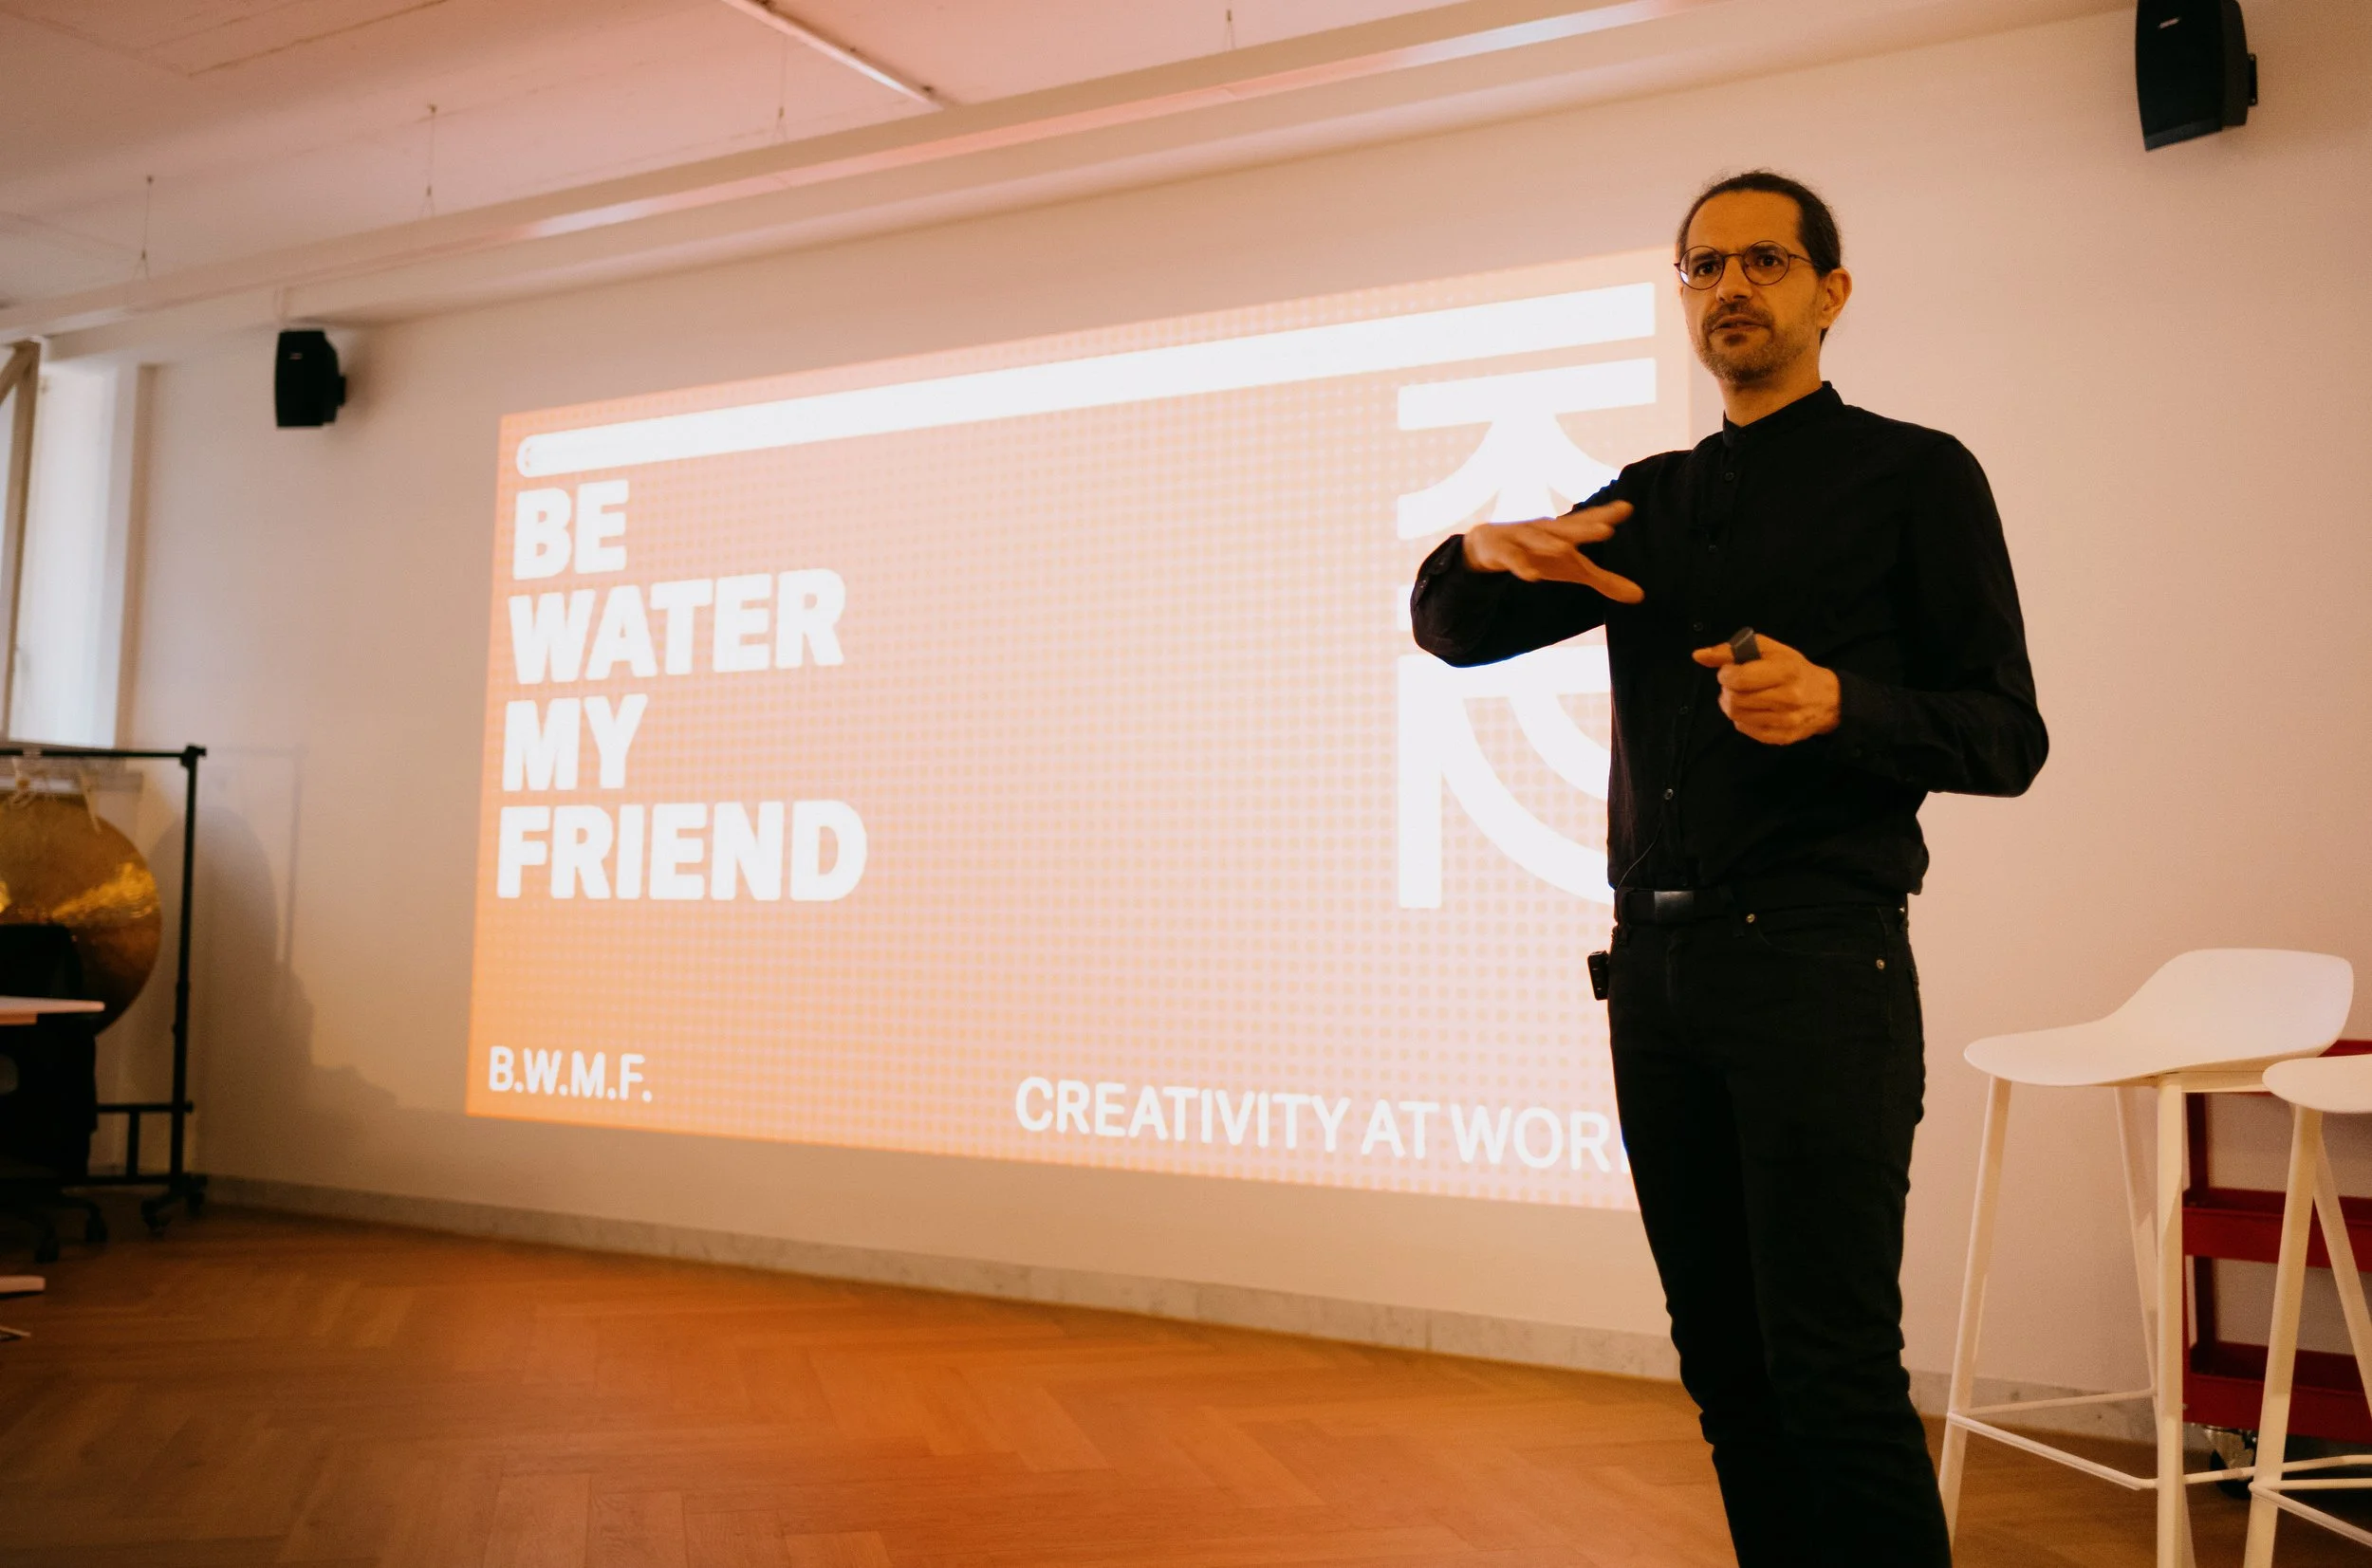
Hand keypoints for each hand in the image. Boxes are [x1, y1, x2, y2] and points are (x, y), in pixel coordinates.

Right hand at [1461, 501, 1642, 602]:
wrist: (1486, 545)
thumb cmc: (1539, 554)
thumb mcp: (1571, 568)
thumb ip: (1605, 580)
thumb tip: (1641, 597)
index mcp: (1564, 532)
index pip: (1587, 522)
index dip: (1605, 515)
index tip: (1627, 507)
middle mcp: (1545, 531)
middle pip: (1567, 529)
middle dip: (1585, 528)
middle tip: (1606, 528)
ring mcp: (1521, 539)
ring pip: (1538, 541)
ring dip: (1551, 545)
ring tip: (1567, 550)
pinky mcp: (1501, 552)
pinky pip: (1512, 560)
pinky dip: (1521, 566)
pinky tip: (1531, 577)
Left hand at [1691, 631, 1840, 745]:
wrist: (1828, 699)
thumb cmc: (1795, 670)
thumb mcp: (1769, 650)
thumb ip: (1732, 650)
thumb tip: (1698, 656)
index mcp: (1785, 671)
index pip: (1738, 678)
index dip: (1725, 674)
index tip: (1730, 671)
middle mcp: (1788, 698)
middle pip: (1734, 699)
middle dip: (1726, 690)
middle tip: (1734, 684)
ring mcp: (1786, 721)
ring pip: (1737, 716)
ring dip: (1730, 704)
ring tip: (1740, 696)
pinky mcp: (1783, 737)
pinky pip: (1746, 730)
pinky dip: (1741, 719)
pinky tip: (1751, 709)